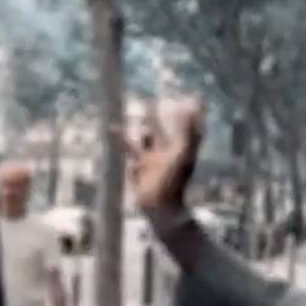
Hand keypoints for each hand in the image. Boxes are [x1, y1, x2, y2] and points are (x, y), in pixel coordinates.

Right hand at [120, 98, 203, 220]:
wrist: (162, 208)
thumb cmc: (175, 181)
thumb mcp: (183, 153)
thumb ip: (187, 131)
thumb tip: (190, 108)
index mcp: (176, 149)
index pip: (180, 126)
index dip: (182, 113)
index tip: (187, 97)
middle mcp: (163, 154)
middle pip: (156, 131)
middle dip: (151, 117)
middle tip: (147, 101)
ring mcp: (149, 164)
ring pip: (137, 144)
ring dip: (128, 136)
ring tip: (115, 125)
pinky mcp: (137, 174)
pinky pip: (130, 162)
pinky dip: (125, 152)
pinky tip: (121, 147)